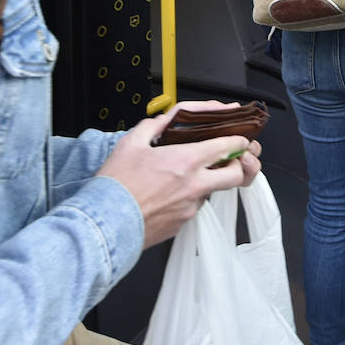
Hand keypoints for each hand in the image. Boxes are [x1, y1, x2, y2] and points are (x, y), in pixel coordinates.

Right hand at [96, 101, 261, 247]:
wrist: (105, 223)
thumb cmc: (116, 186)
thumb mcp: (130, 143)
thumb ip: (152, 126)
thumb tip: (163, 120)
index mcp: (185, 161)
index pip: (228, 147)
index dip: (238, 140)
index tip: (238, 138)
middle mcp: (194, 186)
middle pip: (236, 175)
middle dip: (238, 165)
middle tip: (228, 159)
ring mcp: (190, 207)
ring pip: (213, 192)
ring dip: (208, 182)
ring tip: (185, 176)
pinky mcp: (181, 224)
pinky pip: (194, 208)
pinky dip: (189, 198)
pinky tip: (170, 194)